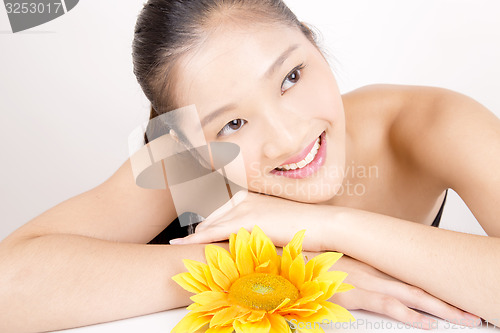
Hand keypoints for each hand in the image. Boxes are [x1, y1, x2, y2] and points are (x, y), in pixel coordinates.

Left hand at [170, 191, 326, 250]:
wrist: (321, 224)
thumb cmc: (303, 225)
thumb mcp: (277, 220)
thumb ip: (259, 223)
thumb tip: (250, 233)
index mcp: (249, 196)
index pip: (218, 205)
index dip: (202, 215)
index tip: (188, 221)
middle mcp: (243, 199)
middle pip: (209, 214)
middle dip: (194, 227)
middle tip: (176, 236)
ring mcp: (245, 208)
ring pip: (209, 223)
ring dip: (192, 235)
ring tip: (175, 243)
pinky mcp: (247, 221)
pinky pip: (214, 231)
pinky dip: (195, 240)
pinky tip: (181, 244)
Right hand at [321, 255, 480, 328]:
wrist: (288, 259)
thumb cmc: (312, 263)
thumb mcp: (341, 264)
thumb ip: (360, 271)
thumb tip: (376, 280)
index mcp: (372, 262)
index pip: (411, 273)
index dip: (436, 284)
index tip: (455, 292)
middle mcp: (373, 269)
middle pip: (419, 284)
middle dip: (448, 299)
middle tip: (471, 310)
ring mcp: (365, 280)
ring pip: (411, 294)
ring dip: (439, 307)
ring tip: (462, 318)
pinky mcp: (353, 292)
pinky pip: (387, 304)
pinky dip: (407, 314)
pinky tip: (424, 322)